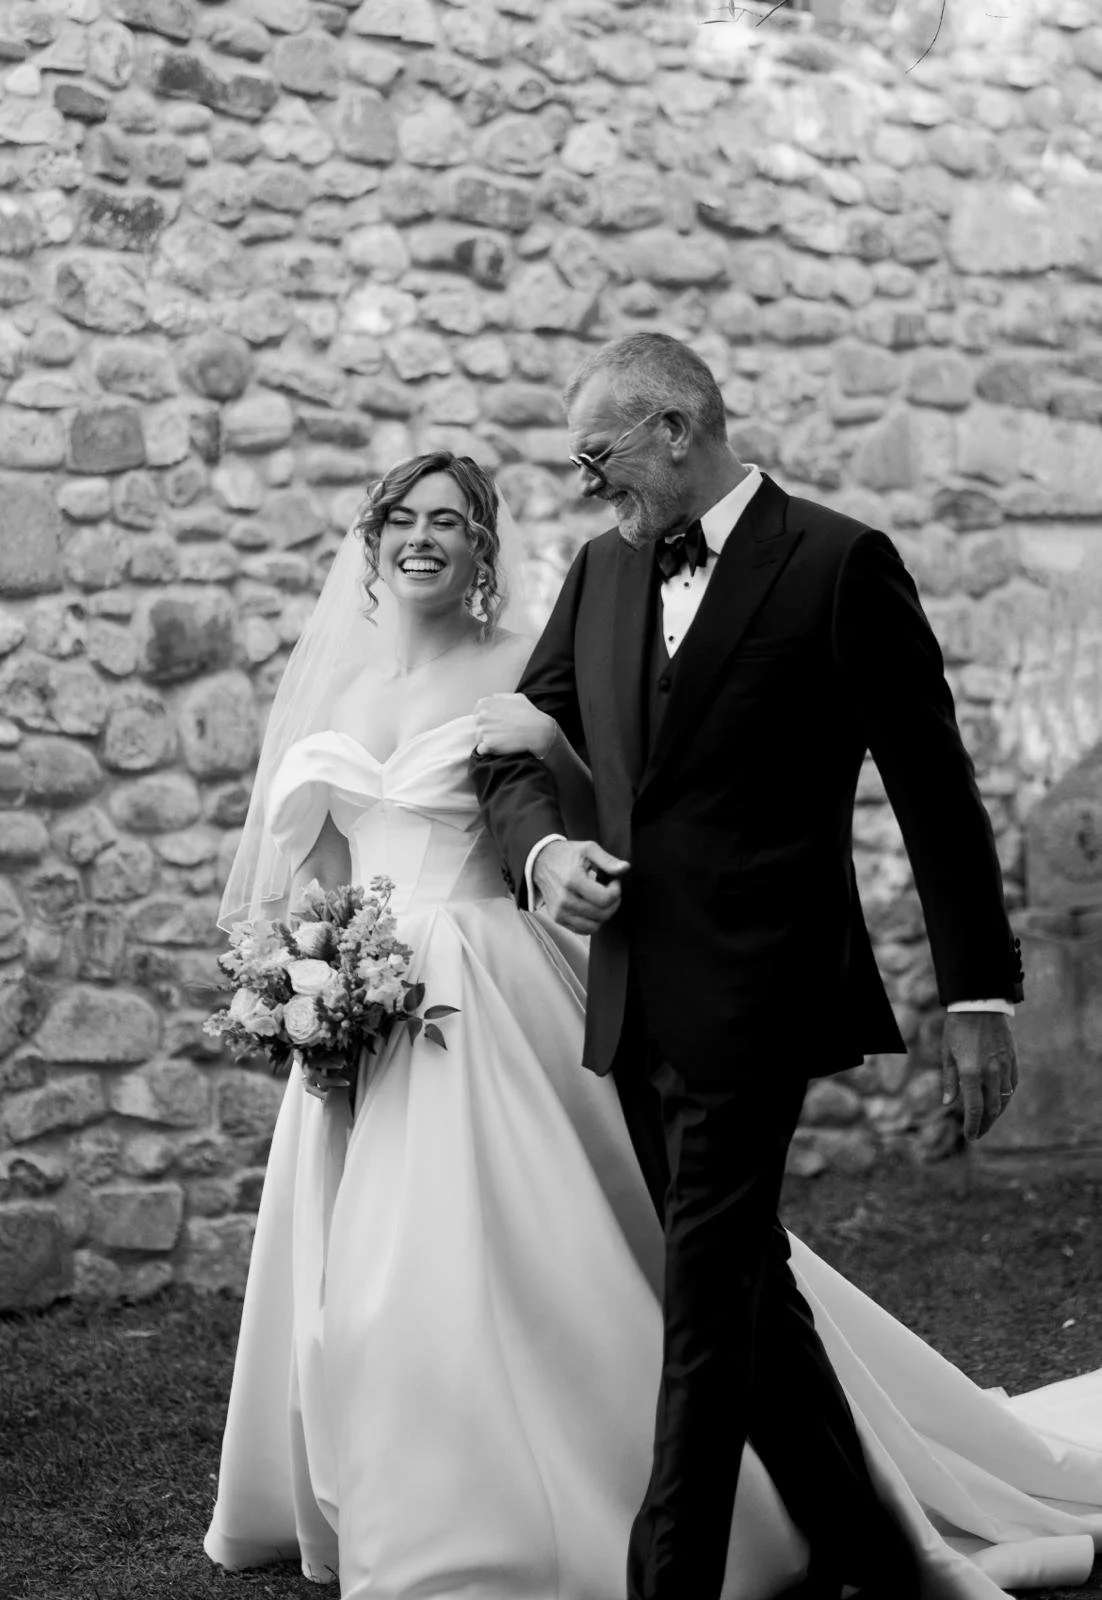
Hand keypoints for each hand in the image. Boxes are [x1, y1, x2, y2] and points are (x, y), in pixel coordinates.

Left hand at [474, 693, 556, 758]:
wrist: (539, 732)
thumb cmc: (530, 715)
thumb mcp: (518, 698)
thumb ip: (502, 697)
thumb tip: (493, 698)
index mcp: (486, 704)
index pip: (477, 712)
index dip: (487, 719)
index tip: (495, 723)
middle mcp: (482, 716)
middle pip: (478, 726)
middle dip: (487, 730)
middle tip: (501, 733)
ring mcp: (484, 730)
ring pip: (479, 739)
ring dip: (488, 740)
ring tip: (503, 741)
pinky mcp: (488, 744)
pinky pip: (481, 750)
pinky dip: (489, 751)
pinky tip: (501, 748)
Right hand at [532, 839, 629, 934]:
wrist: (540, 862)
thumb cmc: (566, 854)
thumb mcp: (588, 849)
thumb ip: (608, 860)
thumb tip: (625, 868)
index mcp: (573, 880)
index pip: (604, 899)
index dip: (616, 892)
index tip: (614, 882)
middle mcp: (564, 899)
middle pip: (601, 914)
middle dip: (613, 903)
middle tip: (610, 890)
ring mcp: (560, 911)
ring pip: (594, 926)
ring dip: (604, 914)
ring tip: (601, 900)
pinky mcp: (558, 918)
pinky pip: (583, 930)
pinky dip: (592, 922)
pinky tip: (592, 906)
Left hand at [940, 1011, 1017, 1140]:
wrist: (979, 1005)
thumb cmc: (958, 1029)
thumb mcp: (947, 1054)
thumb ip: (949, 1080)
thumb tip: (948, 1103)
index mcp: (971, 1073)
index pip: (975, 1109)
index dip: (973, 1126)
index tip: (970, 1137)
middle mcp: (990, 1073)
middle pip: (992, 1108)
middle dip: (985, 1124)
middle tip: (978, 1133)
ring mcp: (1004, 1067)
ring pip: (1004, 1099)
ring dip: (996, 1113)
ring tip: (988, 1121)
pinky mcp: (1012, 1060)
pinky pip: (1012, 1085)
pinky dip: (1006, 1097)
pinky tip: (1000, 1102)